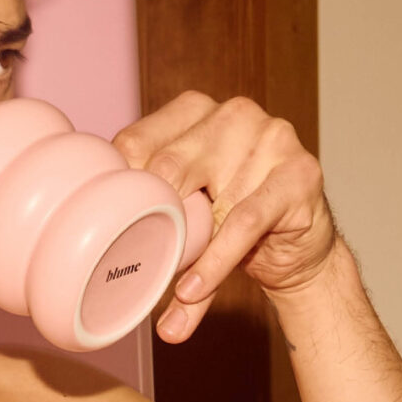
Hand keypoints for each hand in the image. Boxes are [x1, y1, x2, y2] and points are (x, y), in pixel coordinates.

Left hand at [111, 92, 339, 343]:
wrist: (301, 250)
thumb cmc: (233, 225)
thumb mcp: (187, 219)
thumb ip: (150, 227)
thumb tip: (100, 277)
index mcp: (194, 111)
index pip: (136, 142)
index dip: (118, 191)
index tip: (103, 232)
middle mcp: (232, 115)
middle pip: (167, 165)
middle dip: (150, 218)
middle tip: (137, 261)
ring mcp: (271, 137)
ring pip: (207, 195)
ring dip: (185, 249)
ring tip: (170, 286)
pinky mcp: (299, 174)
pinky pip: (245, 221)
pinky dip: (215, 261)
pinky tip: (194, 289)